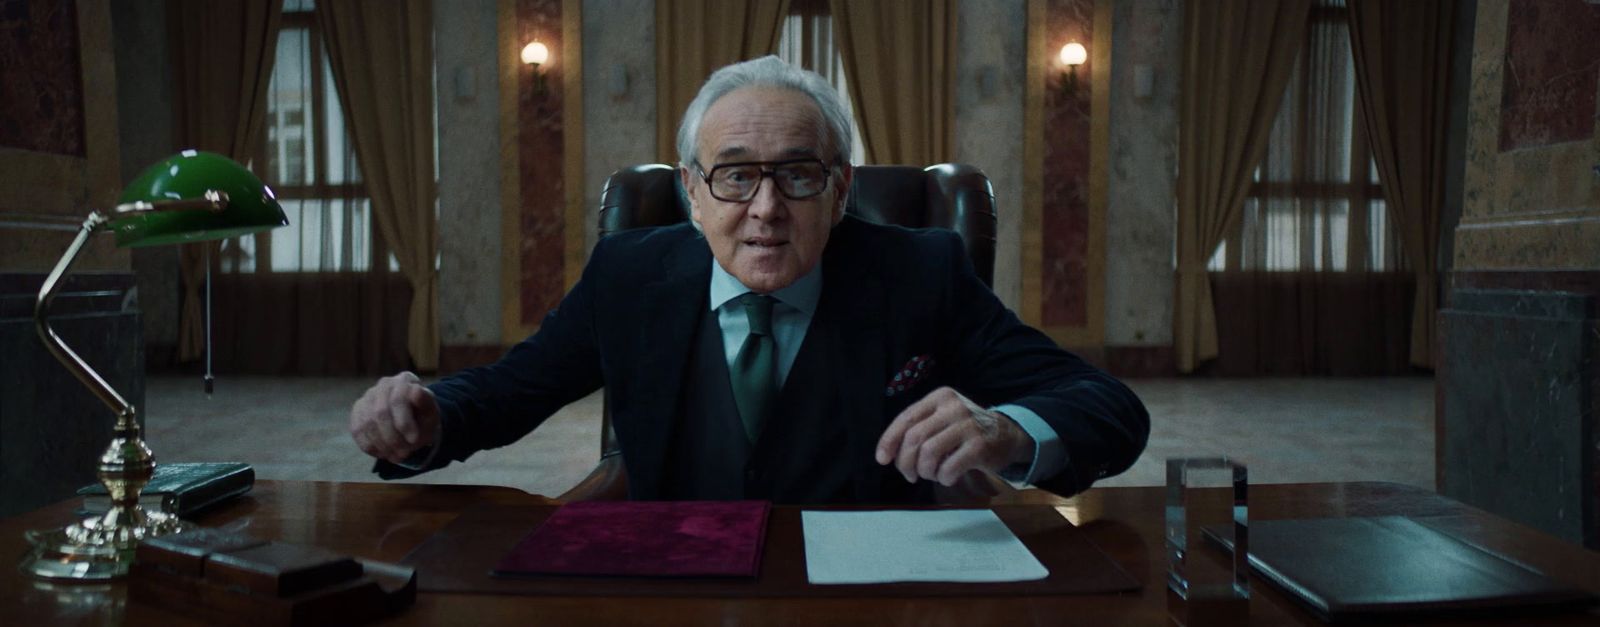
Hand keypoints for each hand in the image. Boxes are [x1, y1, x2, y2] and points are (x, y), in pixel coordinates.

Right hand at [349, 371, 439, 463]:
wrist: (413, 422)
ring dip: (382, 445)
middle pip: (380, 413)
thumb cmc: (423, 417)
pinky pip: (358, 431)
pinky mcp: (357, 411)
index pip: (398, 400)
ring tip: (397, 456)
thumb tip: (416, 391)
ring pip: (367, 424)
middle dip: (393, 438)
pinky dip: (371, 446)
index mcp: (405, 380)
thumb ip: (426, 403)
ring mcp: (368, 397)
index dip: (404, 423)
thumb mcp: (431, 413)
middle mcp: (384, 384)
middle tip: (404, 454)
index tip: (414, 440)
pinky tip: (384, 453)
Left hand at [874, 386, 1033, 485]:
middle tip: (910, 475)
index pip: (906, 418)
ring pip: (929, 453)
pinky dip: (943, 478)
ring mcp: (968, 425)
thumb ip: (918, 429)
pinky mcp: (979, 446)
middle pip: (914, 438)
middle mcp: (953, 407)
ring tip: (932, 474)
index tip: (882, 459)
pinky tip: (948, 476)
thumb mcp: (943, 419)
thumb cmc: (966, 431)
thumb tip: (888, 454)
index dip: (889, 440)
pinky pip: (948, 468)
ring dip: (925, 471)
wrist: (1007, 435)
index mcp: (940, 397)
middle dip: (905, 462)